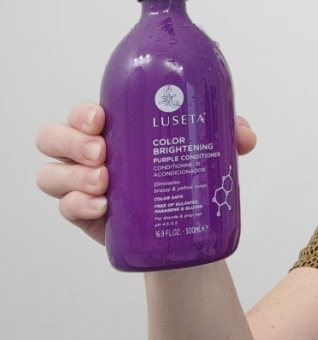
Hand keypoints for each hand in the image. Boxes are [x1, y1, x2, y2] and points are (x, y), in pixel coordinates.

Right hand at [36, 102, 257, 244]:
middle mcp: (90, 152)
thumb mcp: (208, 150)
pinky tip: (100, 208)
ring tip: (103, 183)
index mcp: (116, 128)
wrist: (185, 228)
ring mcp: (83, 184)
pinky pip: (65, 208)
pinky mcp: (85, 215)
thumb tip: (243, 135)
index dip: (84, 112)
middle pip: (54, 137)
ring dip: (72, 176)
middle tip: (103, 154)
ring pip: (51, 173)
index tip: (102, 117)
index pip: (85, 113)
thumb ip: (228, 136)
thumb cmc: (186, 174)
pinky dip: (77, 206)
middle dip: (72, 141)